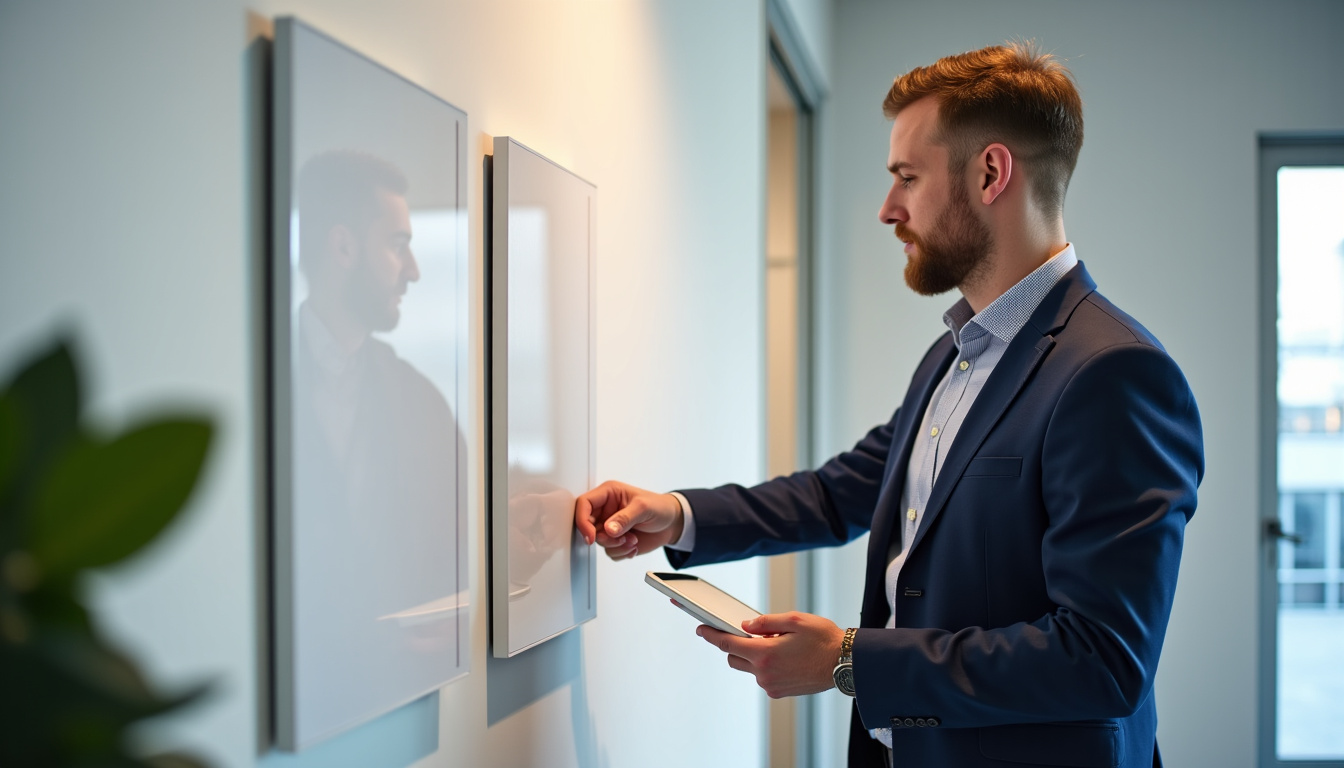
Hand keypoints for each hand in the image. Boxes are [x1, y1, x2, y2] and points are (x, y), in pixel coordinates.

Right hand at [574, 480, 684, 560]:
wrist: (672, 524)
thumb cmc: (660, 507)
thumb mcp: (644, 508)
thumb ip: (625, 518)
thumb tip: (608, 529)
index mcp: (608, 494)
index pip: (584, 504)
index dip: (582, 520)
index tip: (591, 536)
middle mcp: (606, 510)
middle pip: (588, 526)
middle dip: (605, 538)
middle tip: (622, 538)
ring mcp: (609, 526)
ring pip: (600, 542)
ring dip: (617, 546)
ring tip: (633, 540)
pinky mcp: (615, 540)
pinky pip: (609, 552)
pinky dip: (622, 552)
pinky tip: (634, 546)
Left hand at [697, 612, 844, 697]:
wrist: (845, 663)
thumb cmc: (823, 640)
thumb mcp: (794, 620)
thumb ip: (765, 622)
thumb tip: (745, 625)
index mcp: (765, 654)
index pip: (728, 644)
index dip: (711, 635)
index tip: (701, 629)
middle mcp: (764, 673)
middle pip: (734, 659)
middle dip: (735, 645)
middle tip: (748, 633)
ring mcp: (771, 685)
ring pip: (749, 669)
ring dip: (752, 656)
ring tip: (774, 643)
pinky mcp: (779, 692)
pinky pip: (762, 677)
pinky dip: (765, 666)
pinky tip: (782, 656)